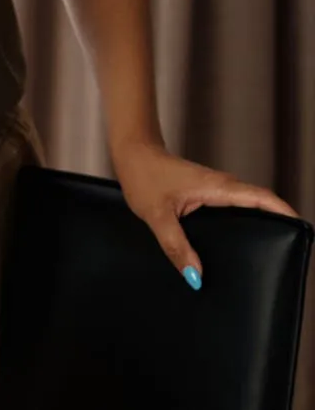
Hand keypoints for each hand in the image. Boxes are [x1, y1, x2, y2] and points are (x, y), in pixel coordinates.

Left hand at [113, 141, 298, 289]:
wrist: (131, 154)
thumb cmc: (143, 175)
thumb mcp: (157, 215)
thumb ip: (175, 246)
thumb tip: (195, 275)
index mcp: (218, 188)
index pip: (263, 199)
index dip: (285, 214)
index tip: (301, 232)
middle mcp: (222, 186)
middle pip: (261, 206)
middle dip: (277, 225)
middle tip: (285, 250)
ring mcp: (214, 189)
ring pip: (245, 207)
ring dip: (258, 224)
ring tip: (264, 251)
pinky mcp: (205, 194)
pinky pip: (231, 209)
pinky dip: (239, 222)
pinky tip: (232, 242)